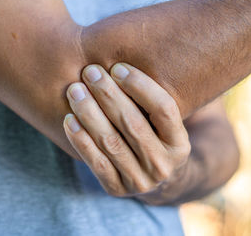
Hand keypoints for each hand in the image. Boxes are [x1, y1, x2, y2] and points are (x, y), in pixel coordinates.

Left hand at [63, 63, 190, 197]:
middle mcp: (164, 165)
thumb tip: (124, 61)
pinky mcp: (117, 188)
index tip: (118, 67)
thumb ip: (150, 98)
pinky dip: (81, 140)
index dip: (141, 86)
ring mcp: (141, 181)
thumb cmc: (152, 135)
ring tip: (75, 90)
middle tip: (90, 71)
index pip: (164, 109)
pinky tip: (70, 119)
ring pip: (112, 142)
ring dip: (90, 113)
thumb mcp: (162, 122)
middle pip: (134, 124)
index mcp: (181, 144)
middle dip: (109, 94)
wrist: (150, 175)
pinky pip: (96, 162)